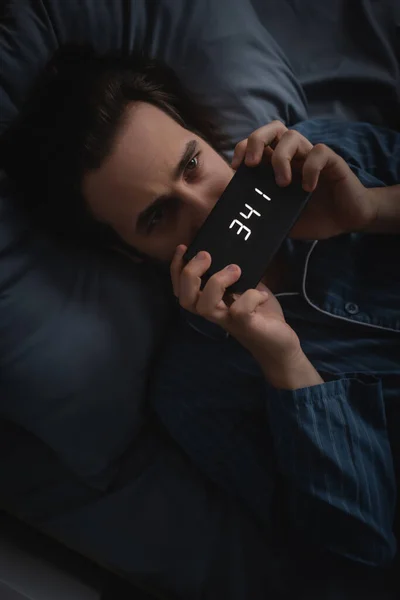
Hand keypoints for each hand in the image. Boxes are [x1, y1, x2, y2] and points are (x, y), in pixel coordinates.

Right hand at [170, 245, 302, 384]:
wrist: (280, 343)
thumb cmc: (261, 312)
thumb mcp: (246, 286)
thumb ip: (234, 272)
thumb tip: (232, 247)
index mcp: (209, 301)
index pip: (181, 289)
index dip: (176, 269)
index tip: (183, 248)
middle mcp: (214, 313)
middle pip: (185, 299)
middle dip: (190, 274)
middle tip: (207, 256)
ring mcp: (228, 321)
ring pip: (205, 306)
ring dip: (217, 282)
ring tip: (236, 270)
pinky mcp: (246, 326)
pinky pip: (239, 311)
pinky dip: (250, 296)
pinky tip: (261, 294)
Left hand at [232, 121, 376, 238]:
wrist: (347, 220)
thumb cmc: (314, 217)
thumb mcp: (282, 220)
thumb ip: (265, 215)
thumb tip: (242, 223)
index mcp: (279, 165)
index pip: (257, 143)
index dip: (243, 148)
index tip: (236, 168)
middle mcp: (294, 156)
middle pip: (272, 129)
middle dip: (257, 140)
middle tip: (252, 164)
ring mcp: (312, 157)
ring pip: (292, 136)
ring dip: (281, 158)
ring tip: (282, 184)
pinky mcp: (332, 162)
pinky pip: (319, 152)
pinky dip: (310, 168)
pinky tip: (308, 188)